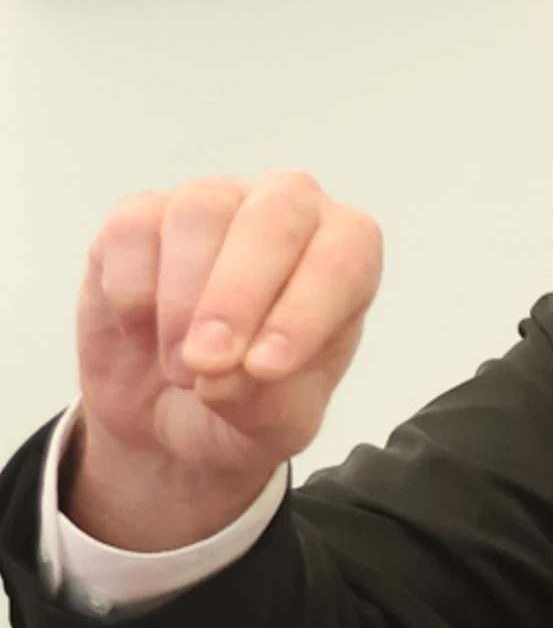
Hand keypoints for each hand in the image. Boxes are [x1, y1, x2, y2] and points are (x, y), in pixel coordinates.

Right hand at [70, 171, 381, 551]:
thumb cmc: (248, 400)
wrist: (170, 407)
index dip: (304, 312)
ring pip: (198, 214)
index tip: (266, 368)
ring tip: (181, 368)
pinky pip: (132, 232)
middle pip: (274, 218)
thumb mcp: (276, 426)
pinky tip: (141, 333)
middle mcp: (288, 208)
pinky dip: (130, 292)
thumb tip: (222, 375)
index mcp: (347, 250)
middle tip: (209, 363)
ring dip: (181, 301)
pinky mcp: (139, 216)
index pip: (343, 259)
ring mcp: (213, 201)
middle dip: (238, 296)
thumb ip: (266, 404)